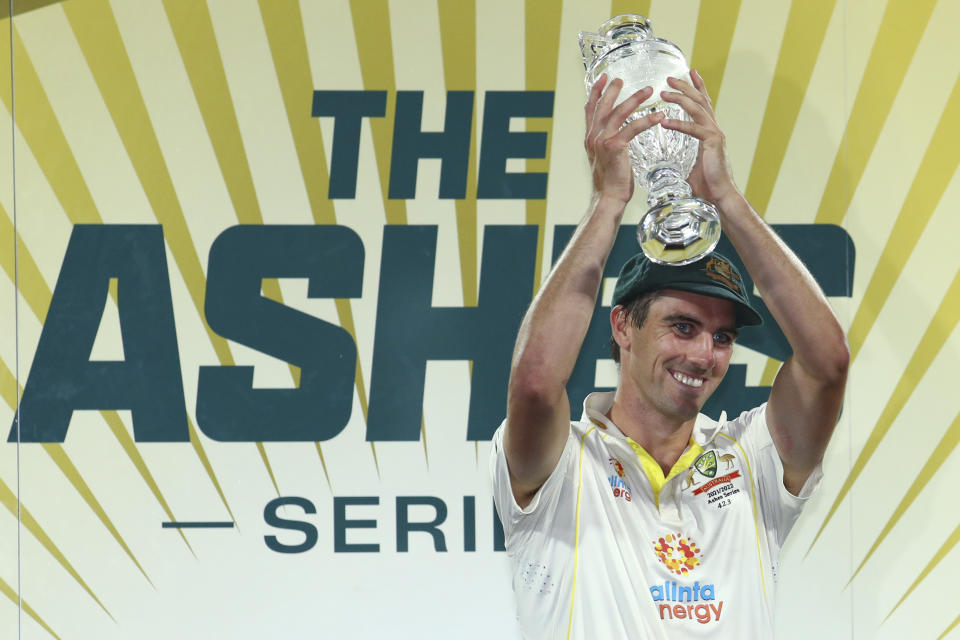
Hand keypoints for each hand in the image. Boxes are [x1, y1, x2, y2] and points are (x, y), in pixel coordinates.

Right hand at [584, 75, 663, 204]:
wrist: (608, 198)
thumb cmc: (611, 182)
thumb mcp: (605, 158)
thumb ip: (608, 143)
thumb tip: (617, 137)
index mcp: (590, 138)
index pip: (590, 110)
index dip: (596, 92)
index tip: (603, 78)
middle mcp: (593, 136)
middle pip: (602, 106)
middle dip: (612, 90)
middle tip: (620, 78)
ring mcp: (602, 141)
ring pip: (618, 113)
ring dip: (634, 99)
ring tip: (648, 90)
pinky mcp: (614, 147)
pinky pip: (632, 128)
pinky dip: (647, 120)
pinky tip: (659, 115)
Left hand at [659, 70, 739, 205]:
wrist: (719, 197)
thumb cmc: (706, 184)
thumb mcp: (691, 165)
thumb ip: (683, 156)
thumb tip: (669, 160)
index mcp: (709, 132)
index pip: (703, 104)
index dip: (697, 87)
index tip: (690, 73)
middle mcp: (714, 129)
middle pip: (700, 100)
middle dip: (685, 86)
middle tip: (670, 77)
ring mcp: (715, 134)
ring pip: (698, 109)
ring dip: (680, 98)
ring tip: (664, 92)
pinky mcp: (713, 143)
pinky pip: (694, 129)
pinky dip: (679, 124)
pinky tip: (665, 121)